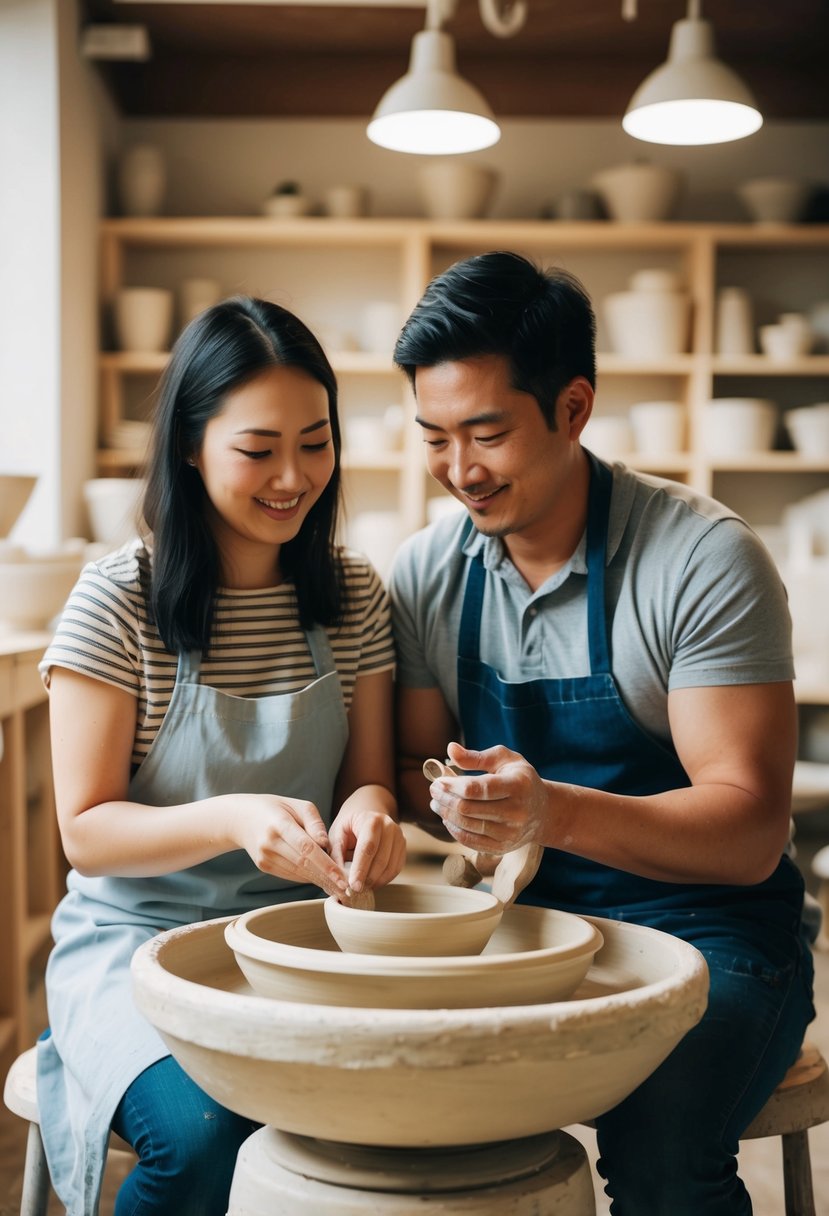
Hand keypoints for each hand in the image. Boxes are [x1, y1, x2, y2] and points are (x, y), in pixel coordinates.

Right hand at [233, 794, 348, 897]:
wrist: (242, 818)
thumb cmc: (278, 808)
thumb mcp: (298, 805)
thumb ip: (315, 823)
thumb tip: (326, 844)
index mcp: (279, 823)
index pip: (306, 847)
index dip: (325, 864)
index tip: (342, 876)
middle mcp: (269, 842)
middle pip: (303, 863)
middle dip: (326, 877)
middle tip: (346, 888)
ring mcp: (264, 856)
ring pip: (297, 872)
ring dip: (318, 881)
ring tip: (338, 888)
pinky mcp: (263, 866)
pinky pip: (289, 874)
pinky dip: (306, 878)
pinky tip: (322, 880)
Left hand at [329, 804, 406, 892]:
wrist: (366, 811)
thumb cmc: (349, 825)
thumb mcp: (337, 833)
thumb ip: (336, 854)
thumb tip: (339, 878)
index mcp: (371, 820)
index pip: (367, 848)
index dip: (361, 869)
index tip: (353, 885)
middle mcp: (389, 826)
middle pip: (381, 859)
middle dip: (368, 878)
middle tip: (356, 890)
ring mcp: (399, 836)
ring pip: (391, 866)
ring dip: (377, 881)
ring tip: (363, 888)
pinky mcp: (403, 846)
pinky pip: (396, 868)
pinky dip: (385, 879)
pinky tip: (373, 883)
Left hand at [427, 742, 548, 855]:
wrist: (543, 811)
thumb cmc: (520, 779)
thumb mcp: (504, 759)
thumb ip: (476, 756)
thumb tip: (450, 749)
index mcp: (518, 785)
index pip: (478, 788)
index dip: (453, 786)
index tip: (438, 780)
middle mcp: (516, 812)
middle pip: (468, 808)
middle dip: (445, 798)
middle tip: (433, 790)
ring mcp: (510, 833)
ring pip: (466, 825)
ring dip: (445, 813)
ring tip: (436, 803)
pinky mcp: (503, 848)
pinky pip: (470, 841)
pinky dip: (454, 829)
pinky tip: (447, 818)